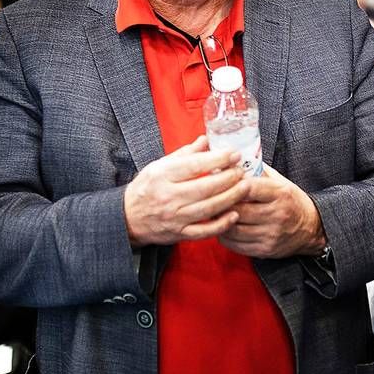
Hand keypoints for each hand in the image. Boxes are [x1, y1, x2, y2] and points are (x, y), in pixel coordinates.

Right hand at [123, 135, 251, 246]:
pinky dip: (221, 225)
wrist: (128, 218)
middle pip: (205, 187)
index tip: (234, 154)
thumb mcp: (160, 165)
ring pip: (208, 209)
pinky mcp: (179, 234)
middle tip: (242, 171)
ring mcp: (174, 217)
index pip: (194, 165)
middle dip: (229, 178)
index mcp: (163, 175)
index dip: (218, 159)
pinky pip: (204, 231)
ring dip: (230, 198)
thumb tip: (207, 139)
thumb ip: (186, 153)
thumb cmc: (147, 187)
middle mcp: (168, 197)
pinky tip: (234, 214)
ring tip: (245, 187)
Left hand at [218, 166, 325, 258]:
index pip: (249, 188)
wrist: (311, 228)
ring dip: (218, 221)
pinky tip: (222, 227)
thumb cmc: (291, 201)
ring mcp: (270, 235)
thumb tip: (231, 161)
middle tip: (209, 199)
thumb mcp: (280, 182)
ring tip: (213, 213)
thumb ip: (257, 172)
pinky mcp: (265, 250)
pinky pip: (236, 245)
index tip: (220, 182)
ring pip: (233, 230)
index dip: (231, 184)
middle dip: (220, 204)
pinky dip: (224, 236)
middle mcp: (277, 215)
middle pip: (238, 210)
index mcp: (280, 194)